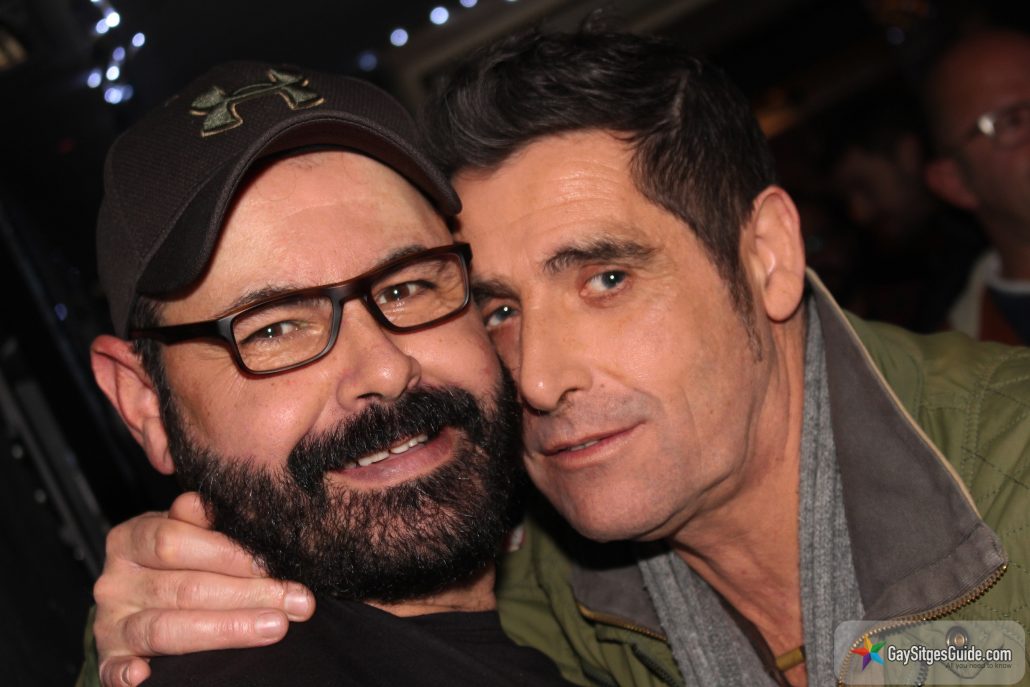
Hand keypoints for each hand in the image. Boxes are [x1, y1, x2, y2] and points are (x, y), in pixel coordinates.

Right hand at [93, 492, 314, 686]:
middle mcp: (115, 581)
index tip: (281, 564)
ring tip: (274, 626)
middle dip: (248, 594)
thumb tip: (236, 510)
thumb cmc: (179, 562)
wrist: (140, 598)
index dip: (233, 554)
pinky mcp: (110, 659)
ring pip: (166, 628)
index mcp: (132, 539)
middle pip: (184, 587)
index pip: (178, 542)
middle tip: (297, 601)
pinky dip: (127, 674)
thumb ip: (208, 522)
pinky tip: (147, 675)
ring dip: (227, 629)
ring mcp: (110, 623)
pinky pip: (114, 670)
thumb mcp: (189, 533)